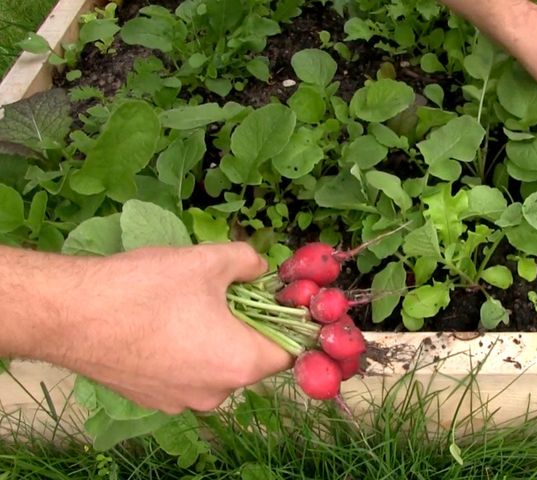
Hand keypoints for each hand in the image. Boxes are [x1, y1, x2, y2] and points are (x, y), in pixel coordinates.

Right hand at [37, 243, 291, 413]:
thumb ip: (248, 261)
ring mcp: (181, 402)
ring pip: (216, 368)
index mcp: (241, 363)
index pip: (287, 352)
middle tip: (225, 295)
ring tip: (189, 306)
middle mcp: (216, 393)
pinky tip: (162, 325)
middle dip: (245, 328)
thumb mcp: (209, 260)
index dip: (284, 324)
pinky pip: (185, 376)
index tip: (270, 300)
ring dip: (213, 340)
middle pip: (250, 361)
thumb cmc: (146, 288)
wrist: (71, 315)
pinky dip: (184, 353)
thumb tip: (260, 266)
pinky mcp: (152, 400)